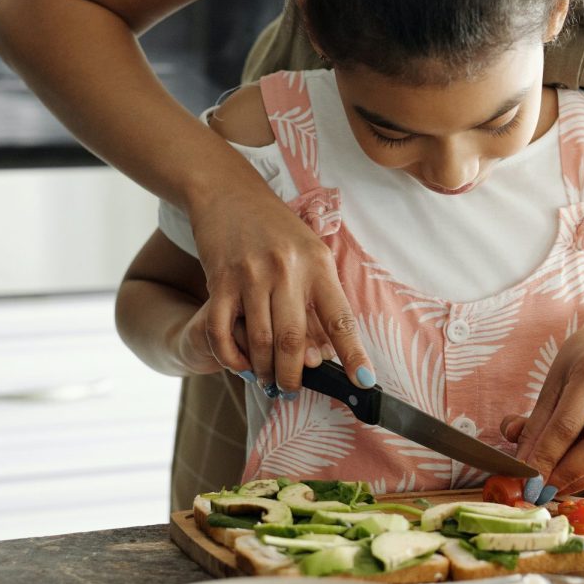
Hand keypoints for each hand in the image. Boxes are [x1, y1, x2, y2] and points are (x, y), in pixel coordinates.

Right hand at [190, 186, 374, 395]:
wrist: (229, 192)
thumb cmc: (276, 226)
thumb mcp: (309, 250)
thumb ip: (317, 294)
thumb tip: (323, 349)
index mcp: (318, 264)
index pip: (341, 317)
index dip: (353, 353)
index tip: (364, 381)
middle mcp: (287, 270)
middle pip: (294, 340)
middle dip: (295, 375)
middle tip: (293, 391)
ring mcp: (252, 276)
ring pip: (261, 341)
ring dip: (265, 370)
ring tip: (269, 381)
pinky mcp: (220, 281)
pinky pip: (224, 332)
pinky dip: (232, 357)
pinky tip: (241, 365)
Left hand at [503, 310, 583, 494]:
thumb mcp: (556, 378)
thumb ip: (538, 420)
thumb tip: (521, 460)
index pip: (566, 426)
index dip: (544, 458)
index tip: (527, 480)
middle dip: (565, 476)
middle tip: (542, 489)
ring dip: (581, 480)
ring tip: (556, 485)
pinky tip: (578, 475)